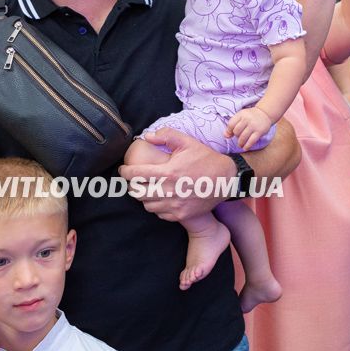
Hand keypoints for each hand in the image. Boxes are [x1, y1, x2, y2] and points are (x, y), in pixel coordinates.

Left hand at [118, 129, 234, 220]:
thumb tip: (147, 136)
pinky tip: (159, 199)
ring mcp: (175, 205)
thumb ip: (166, 135)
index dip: (125, 172)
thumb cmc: (206, 159)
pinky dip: (156, 207)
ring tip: (146, 189)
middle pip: (138, 193)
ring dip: (143, 197)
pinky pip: (160, 214)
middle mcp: (169, 191)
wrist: (226, 180)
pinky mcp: (182, 215)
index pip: (136, 174)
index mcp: (168, 172)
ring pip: (147, 205)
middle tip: (133, 180)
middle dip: (132, 186)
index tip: (123, 170)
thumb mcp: (187, 142)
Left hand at [226, 107, 271, 149]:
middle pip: (236, 131)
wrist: (264, 113)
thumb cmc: (250, 116)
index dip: (229, 131)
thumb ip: (232, 124)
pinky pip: (251, 141)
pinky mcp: (259, 132)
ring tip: (240, 144)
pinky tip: (245, 148)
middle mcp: (247, 119)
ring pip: (243, 137)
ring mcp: (253, 125)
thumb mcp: (241, 116)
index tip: (230, 135)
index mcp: (241, 114)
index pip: (231, 124)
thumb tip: (225, 136)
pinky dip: (247, 146)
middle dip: (236, 136)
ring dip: (240, 143)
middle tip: (238, 137)